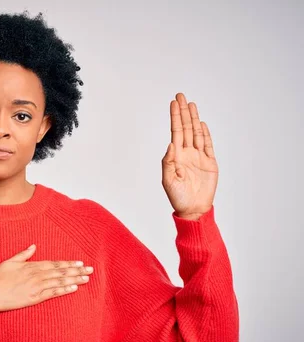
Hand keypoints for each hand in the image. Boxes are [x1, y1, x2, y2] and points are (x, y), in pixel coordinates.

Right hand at [0, 245, 92, 314]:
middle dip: (76, 270)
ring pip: (59, 281)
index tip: (80, 263)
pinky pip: (52, 293)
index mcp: (31, 266)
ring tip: (86, 279)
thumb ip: (23, 254)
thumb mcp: (9, 261)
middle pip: (60, 271)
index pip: (54, 264)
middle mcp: (36, 275)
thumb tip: (33, 246)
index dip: (68, 263)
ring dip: (74, 279)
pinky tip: (73, 288)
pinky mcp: (34, 298)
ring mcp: (36, 287)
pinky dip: (63, 290)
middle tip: (90, 270)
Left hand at [162, 93, 218, 219]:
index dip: (174, 117)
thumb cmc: (177, 197)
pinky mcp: (210, 163)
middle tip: (180, 96)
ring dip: (194, 119)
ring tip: (191, 104)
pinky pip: (207, 145)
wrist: (193, 209)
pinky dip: (205, 134)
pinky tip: (202, 124)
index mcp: (176, 155)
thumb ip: (168, 161)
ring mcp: (198, 157)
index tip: (173, 103)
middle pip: (185, 128)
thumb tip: (171, 144)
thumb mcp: (168, 180)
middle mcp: (186, 153)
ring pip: (196, 133)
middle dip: (183, 112)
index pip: (175, 131)